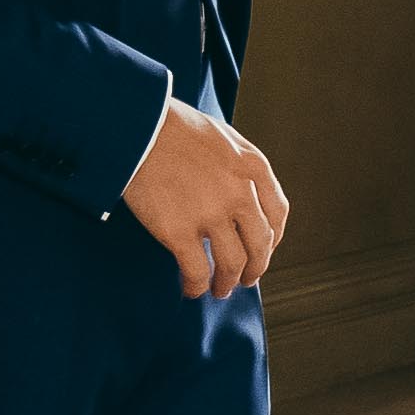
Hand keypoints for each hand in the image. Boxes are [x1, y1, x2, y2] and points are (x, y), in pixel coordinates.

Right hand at [123, 97, 288, 298]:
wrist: (137, 125)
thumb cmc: (173, 126)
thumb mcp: (223, 136)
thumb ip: (239, 164)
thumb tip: (244, 193)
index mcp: (253, 167)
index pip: (278, 212)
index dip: (273, 238)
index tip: (264, 249)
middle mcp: (239, 193)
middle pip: (260, 244)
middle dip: (255, 268)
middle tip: (246, 278)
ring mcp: (210, 214)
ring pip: (232, 263)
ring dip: (227, 282)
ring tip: (219, 289)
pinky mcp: (178, 231)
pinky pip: (196, 271)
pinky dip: (196, 286)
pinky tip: (191, 289)